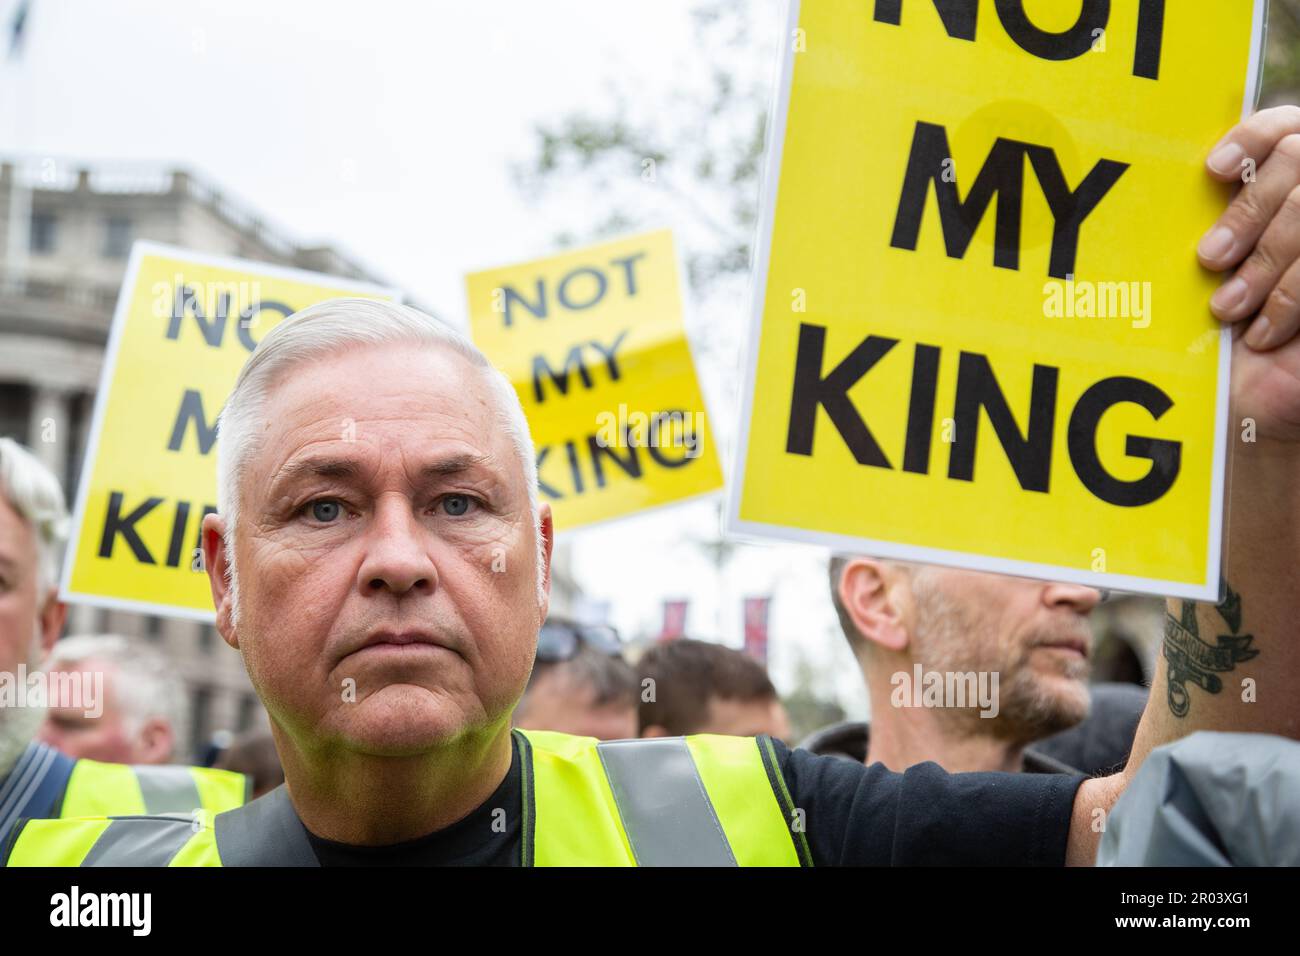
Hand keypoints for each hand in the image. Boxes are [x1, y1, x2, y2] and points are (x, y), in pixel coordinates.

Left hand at [1199, 105, 1299, 443]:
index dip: (1253, 137)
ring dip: (1269, 261)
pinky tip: (1264, 331)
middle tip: (1210, 259)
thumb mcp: (1213, 275)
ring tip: (1228, 308)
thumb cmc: (1220, 336)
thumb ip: (1207, 228)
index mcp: (1287, 186)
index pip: (1284, 128)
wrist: (1255, 401)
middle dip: (1251, 212)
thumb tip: (1157, 185)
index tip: (1212, 171)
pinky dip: (1291, 298)